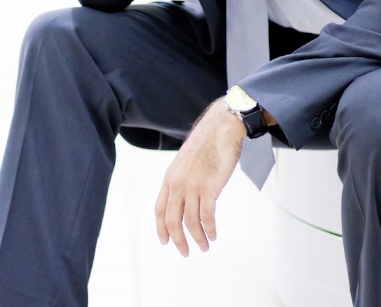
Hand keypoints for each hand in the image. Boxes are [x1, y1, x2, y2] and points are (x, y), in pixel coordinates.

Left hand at [155, 101, 244, 255]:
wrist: (221, 127)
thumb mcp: (187, 161)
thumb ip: (184, 177)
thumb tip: (188, 193)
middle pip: (171, 220)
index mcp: (170, 178)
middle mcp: (177, 184)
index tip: (165, 241)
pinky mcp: (209, 188)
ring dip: (196, 238)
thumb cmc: (208, 142)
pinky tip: (213, 236)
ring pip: (189, 221)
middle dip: (177, 240)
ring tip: (204, 247)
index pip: (159, 209)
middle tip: (184, 253)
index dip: (160, 228)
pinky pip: (206, 216)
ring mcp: (192, 186)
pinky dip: (208, 229)